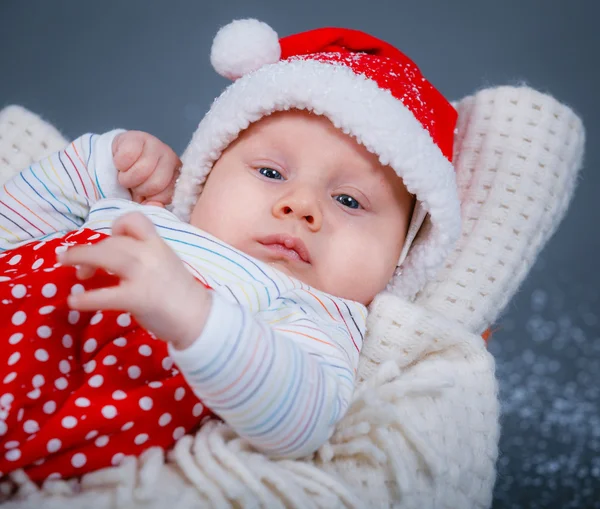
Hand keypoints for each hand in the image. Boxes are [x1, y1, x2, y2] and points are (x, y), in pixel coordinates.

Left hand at [58, 212, 210, 348]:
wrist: (199, 317)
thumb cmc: (180, 293)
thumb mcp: (165, 263)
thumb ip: (144, 255)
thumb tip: (113, 257)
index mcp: (158, 244)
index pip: (134, 219)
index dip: (117, 226)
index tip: (110, 239)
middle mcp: (150, 254)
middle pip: (111, 241)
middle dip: (87, 250)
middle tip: (72, 262)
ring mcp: (144, 275)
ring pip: (105, 256)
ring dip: (81, 260)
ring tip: (69, 270)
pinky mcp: (138, 298)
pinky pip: (105, 295)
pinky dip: (85, 299)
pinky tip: (75, 302)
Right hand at [112, 131, 180, 205]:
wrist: (117, 159)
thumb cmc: (136, 182)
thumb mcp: (147, 197)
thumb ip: (153, 204)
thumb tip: (154, 205)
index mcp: (177, 177)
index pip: (167, 195)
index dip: (150, 199)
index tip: (144, 195)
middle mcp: (171, 159)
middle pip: (155, 184)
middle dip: (139, 188)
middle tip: (134, 184)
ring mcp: (156, 145)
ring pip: (141, 171)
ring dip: (127, 178)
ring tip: (126, 174)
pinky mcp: (137, 137)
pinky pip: (127, 157)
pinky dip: (119, 164)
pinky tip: (121, 163)